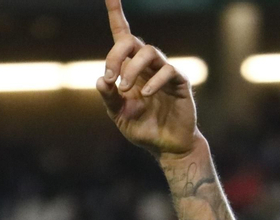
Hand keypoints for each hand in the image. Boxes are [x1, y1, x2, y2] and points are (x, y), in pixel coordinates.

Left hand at [95, 0, 200, 157]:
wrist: (166, 146)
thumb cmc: (143, 127)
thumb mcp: (118, 115)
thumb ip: (108, 98)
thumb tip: (100, 80)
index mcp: (130, 69)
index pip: (121, 36)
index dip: (116, 14)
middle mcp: (146, 65)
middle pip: (132, 41)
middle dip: (116, 54)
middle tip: (110, 77)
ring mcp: (164, 72)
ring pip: (149, 51)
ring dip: (132, 68)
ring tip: (124, 88)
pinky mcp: (179, 83)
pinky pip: (168, 71)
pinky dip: (154, 81)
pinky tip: (145, 95)